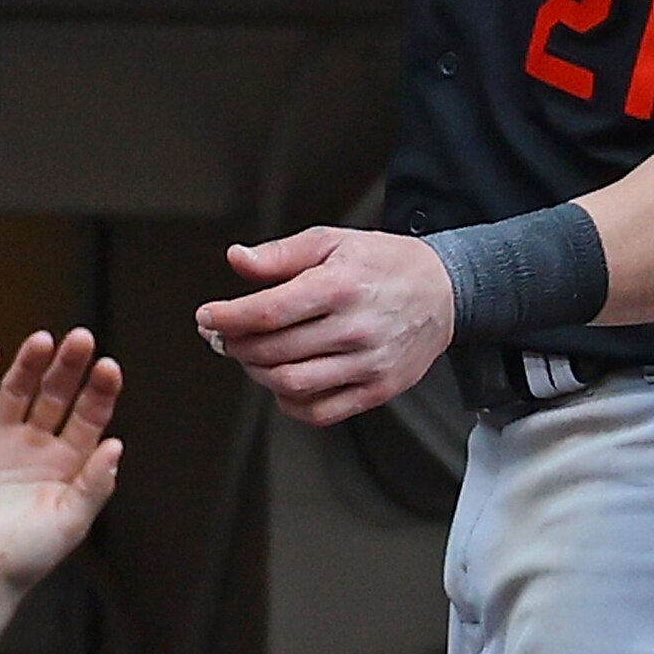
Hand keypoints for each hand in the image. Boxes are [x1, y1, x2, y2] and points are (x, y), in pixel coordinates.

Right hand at [0, 328, 124, 629]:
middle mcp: (33, 447)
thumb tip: (116, 446)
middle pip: (54, 396)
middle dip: (67, 368)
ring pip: (15, 391)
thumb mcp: (70, 522)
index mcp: (65, 464)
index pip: (88, 418)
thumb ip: (94, 484)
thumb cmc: (24, 558)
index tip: (108, 367)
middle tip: (81, 339)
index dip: (99, 392)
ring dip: (29, 365)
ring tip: (43, 340)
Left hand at [195, 225, 454, 424]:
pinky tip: (284, 381)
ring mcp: (367, 364)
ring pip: (290, 383)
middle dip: (236, 345)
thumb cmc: (386, 264)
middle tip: (226, 335)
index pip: (266, 311)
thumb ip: (280, 255)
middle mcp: (354, 328)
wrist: (444, 291)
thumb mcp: (332, 242)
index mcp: (339, 286)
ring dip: (258, 373)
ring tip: (254, 355)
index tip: (208, 317)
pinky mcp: (376, 389)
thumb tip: (237, 260)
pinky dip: (289, 401)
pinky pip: (319, 411)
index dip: (227, 318)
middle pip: (272, 350)